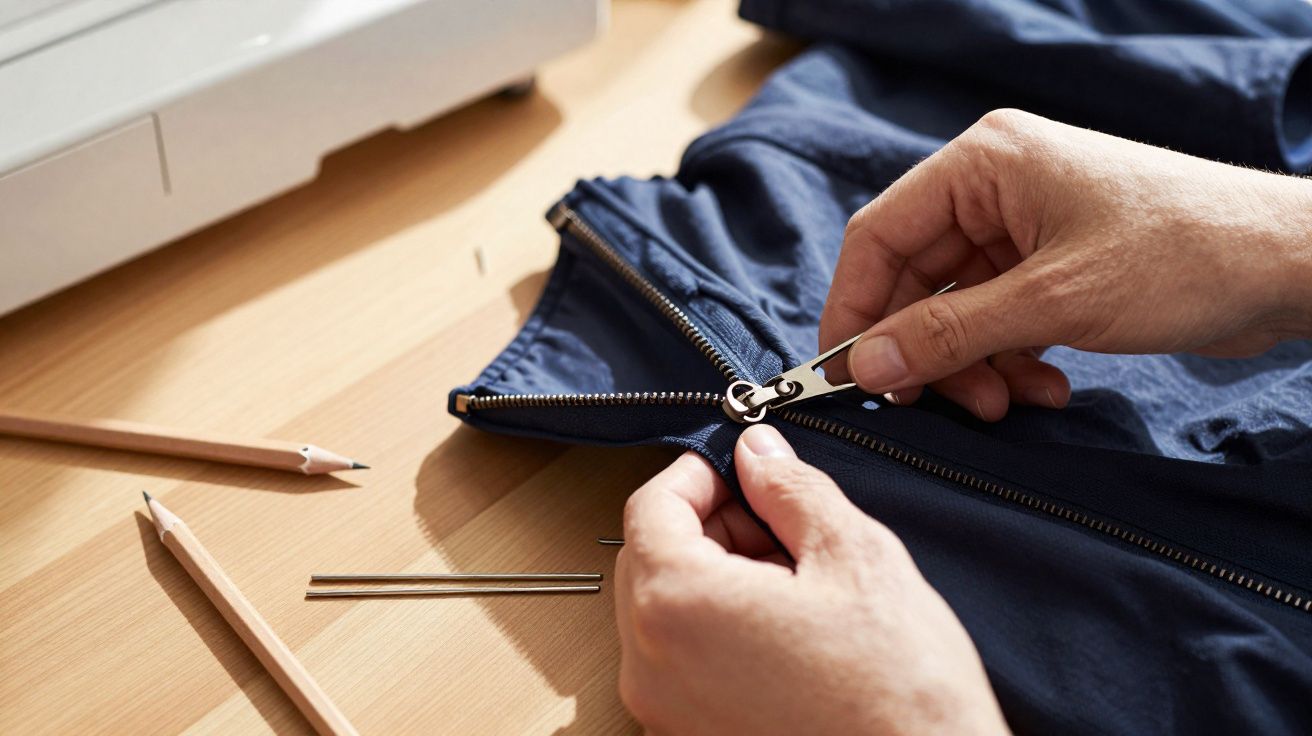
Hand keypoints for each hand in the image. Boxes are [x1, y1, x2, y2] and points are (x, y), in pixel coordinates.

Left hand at [614, 425, 1008, 735]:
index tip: (740, 470)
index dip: (696, 475)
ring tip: (796, 582)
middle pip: (649, 559)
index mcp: (678, 607)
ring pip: (665, 609)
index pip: (649, 508)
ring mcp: (665, 713)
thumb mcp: (855, 558)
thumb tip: (759, 455)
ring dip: (717, 577)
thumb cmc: (900, 693)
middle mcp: (651, 667)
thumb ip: (792, 491)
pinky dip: (718, 629)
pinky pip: (681, 661)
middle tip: (777, 523)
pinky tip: (786, 630)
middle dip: (709, 526)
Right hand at [821, 109, 1311, 419]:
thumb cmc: (1182, 255)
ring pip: (956, 307)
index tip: (845, 375)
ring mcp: (1024, 226)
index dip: (855, 309)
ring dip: (972, 364)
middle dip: (927, 349)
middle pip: (916, 278)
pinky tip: (1044, 387)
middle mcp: (995, 188)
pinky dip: (1008, 359)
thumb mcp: (1052, 300)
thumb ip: (949, 332)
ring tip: (1007, 404)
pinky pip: (997, 318)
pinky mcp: (1052, 263)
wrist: (1290, 265)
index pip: (880, 236)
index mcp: (983, 164)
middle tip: (933, 404)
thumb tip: (865, 364)